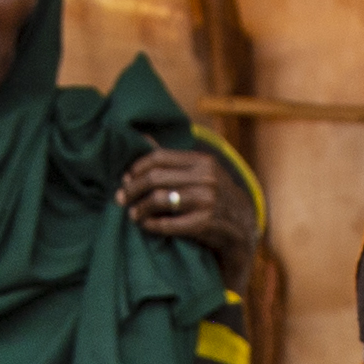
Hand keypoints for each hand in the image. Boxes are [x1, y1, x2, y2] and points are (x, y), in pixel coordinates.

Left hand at [116, 146, 255, 262]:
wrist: (242, 226)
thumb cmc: (214, 197)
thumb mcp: (201, 172)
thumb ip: (173, 159)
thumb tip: (143, 137)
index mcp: (202, 161)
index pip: (159, 157)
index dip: (137, 168)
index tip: (126, 178)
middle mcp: (206, 178)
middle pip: (155, 178)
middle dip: (132, 189)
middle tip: (121, 198)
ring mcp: (206, 200)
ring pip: (158, 199)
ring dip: (139, 208)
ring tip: (132, 214)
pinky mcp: (205, 223)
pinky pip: (168, 224)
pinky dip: (151, 225)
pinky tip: (146, 225)